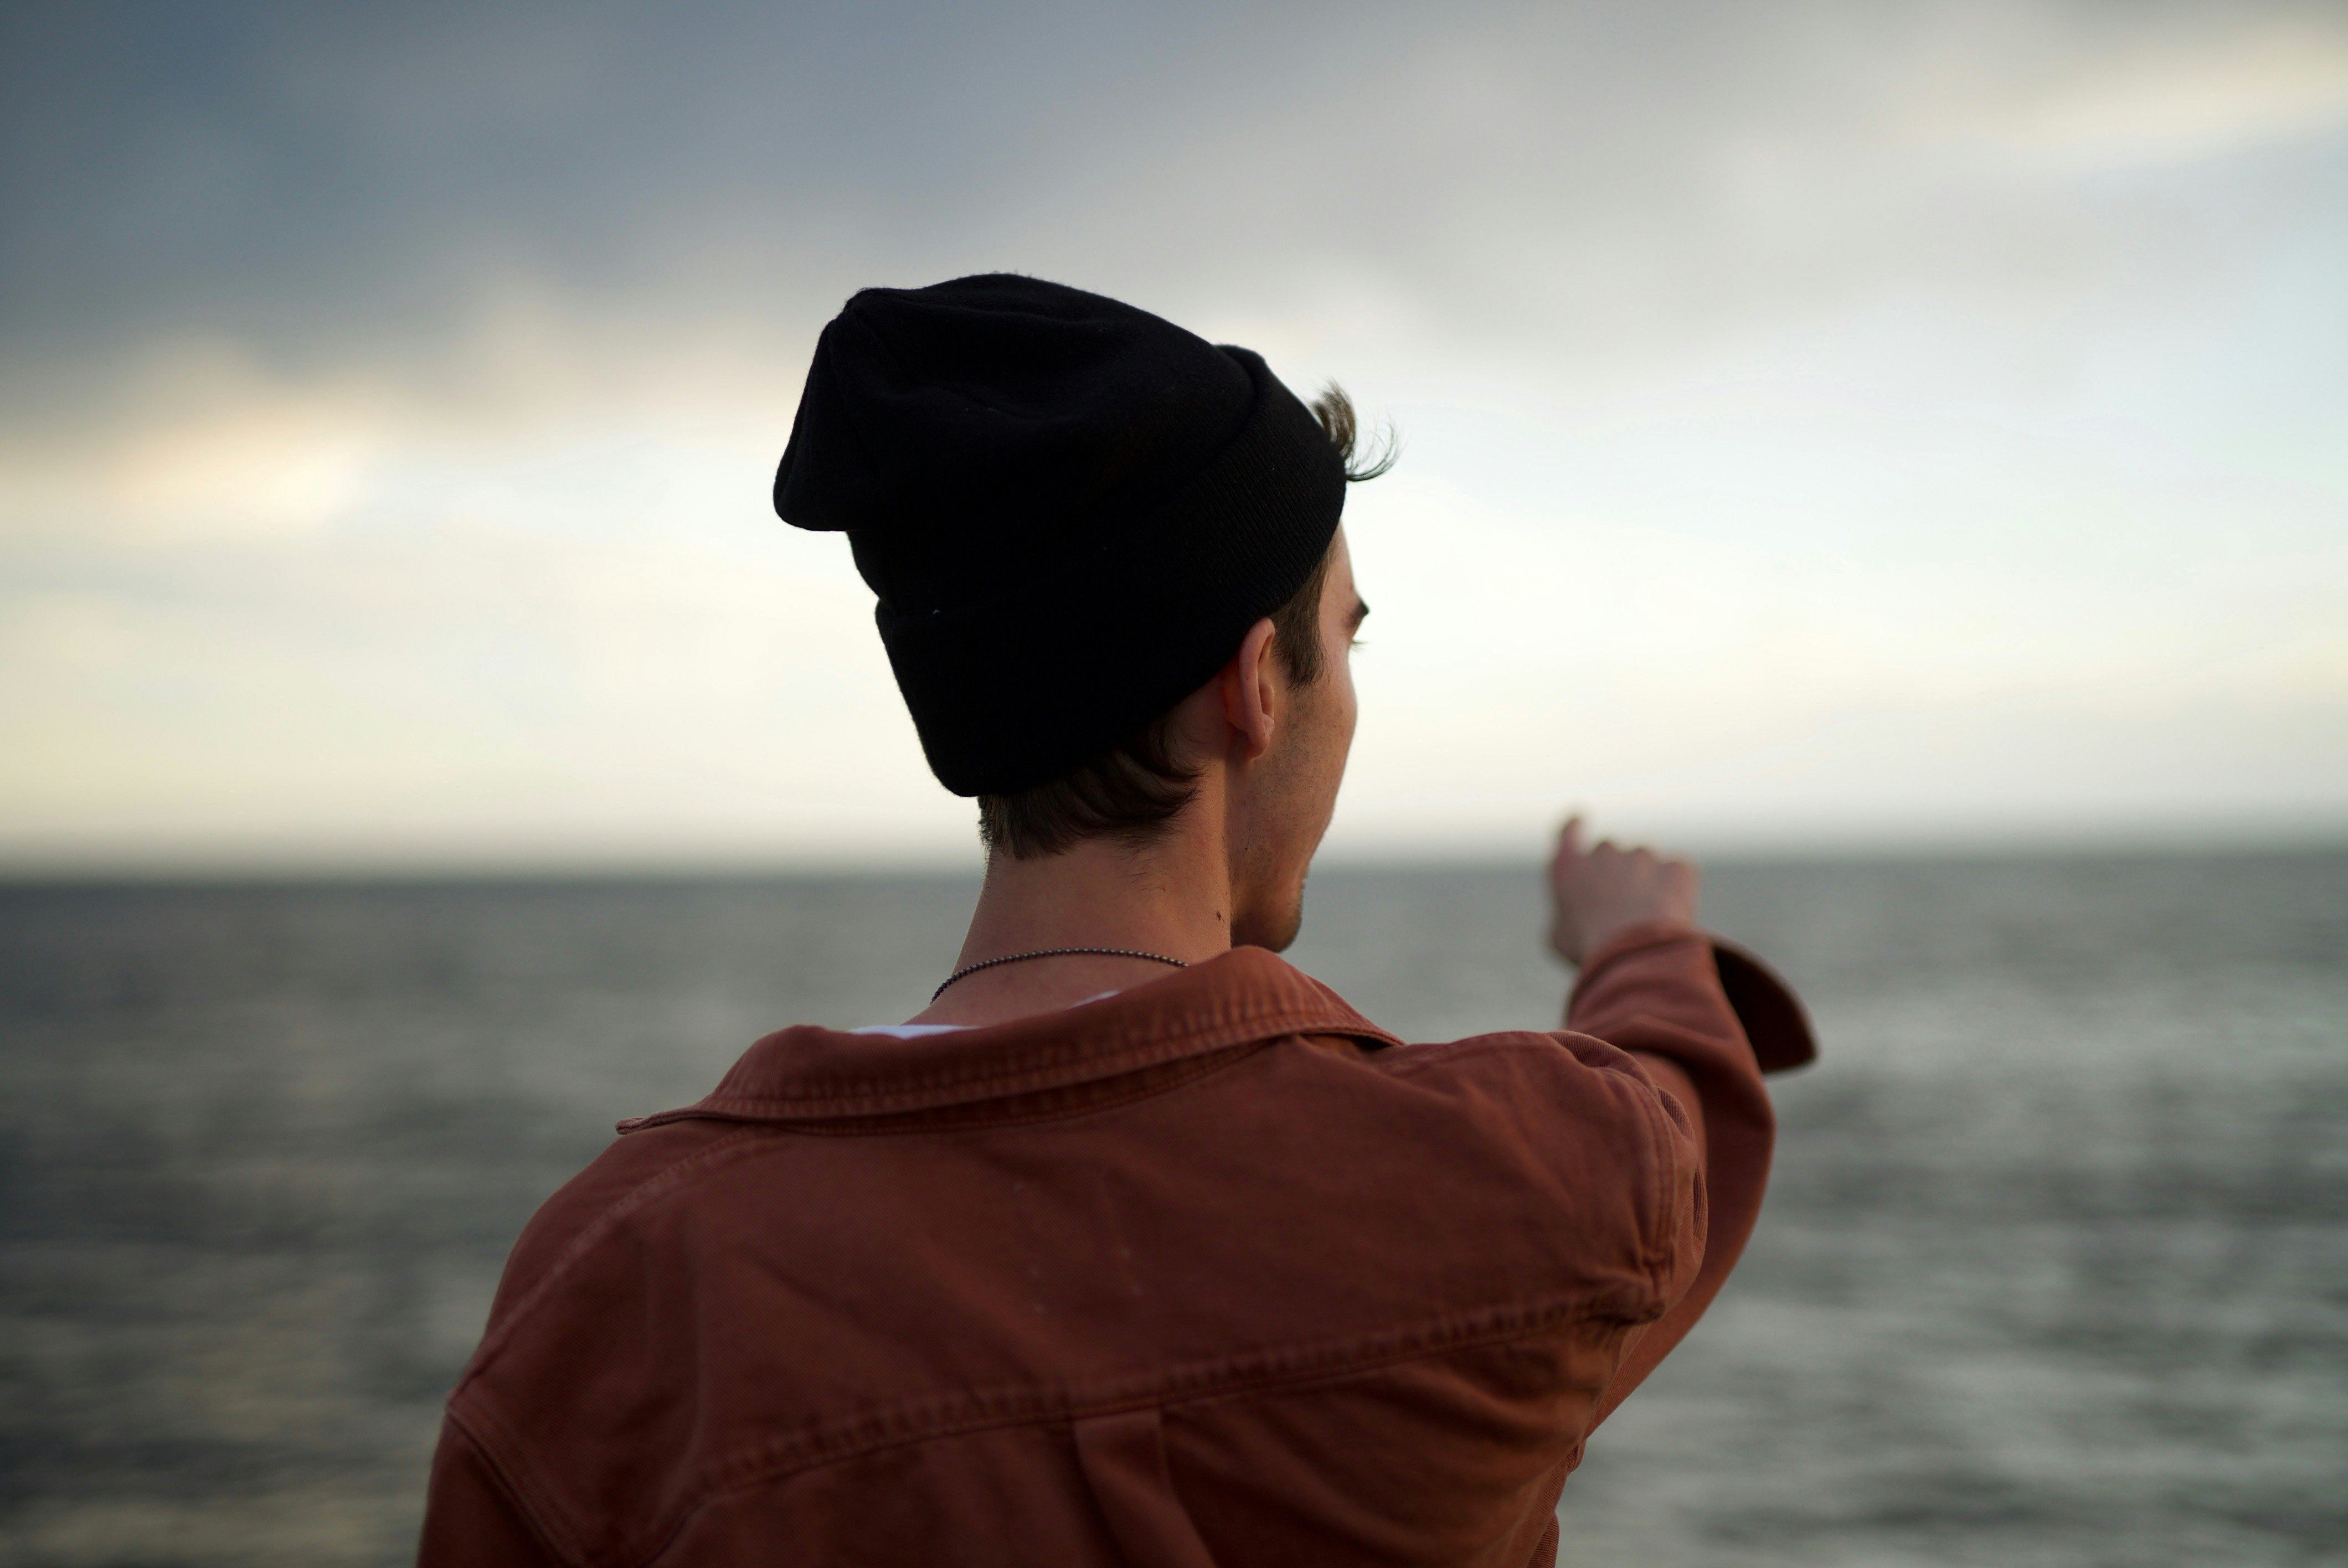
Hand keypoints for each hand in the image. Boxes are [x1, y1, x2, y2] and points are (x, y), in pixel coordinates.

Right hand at [1546, 815, 1699, 966]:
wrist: (1635, 950)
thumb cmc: (1591, 947)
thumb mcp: (1561, 937)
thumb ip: (1567, 914)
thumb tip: (1576, 916)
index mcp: (1569, 866)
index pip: (1569, 832)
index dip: (1574, 827)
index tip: (1579, 821)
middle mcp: (1605, 852)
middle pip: (1610, 852)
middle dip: (1615, 872)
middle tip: (1621, 906)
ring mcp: (1643, 855)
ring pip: (1645, 863)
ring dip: (1646, 882)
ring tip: (1647, 920)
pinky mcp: (1676, 866)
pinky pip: (1676, 874)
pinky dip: (1676, 890)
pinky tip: (1671, 916)